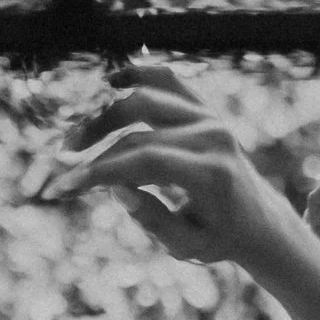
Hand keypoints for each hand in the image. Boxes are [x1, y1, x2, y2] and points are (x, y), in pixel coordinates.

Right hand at [28, 66, 299, 278]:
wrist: (257, 219)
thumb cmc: (217, 237)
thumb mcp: (186, 245)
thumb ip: (153, 219)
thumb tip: (117, 189)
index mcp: (212, 174)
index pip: (145, 161)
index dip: (99, 171)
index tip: (63, 187)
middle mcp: (214, 137)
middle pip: (138, 133)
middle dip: (94, 150)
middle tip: (63, 168)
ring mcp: (211, 118)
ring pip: (146, 98)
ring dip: (104, 115)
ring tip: (76, 141)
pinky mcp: (205, 109)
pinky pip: (168, 80)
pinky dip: (138, 74)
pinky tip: (109, 82)